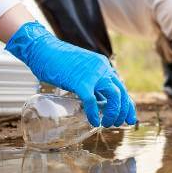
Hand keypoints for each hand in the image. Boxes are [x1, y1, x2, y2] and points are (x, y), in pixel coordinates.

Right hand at [6, 21, 134, 126]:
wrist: (42, 49)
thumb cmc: (57, 61)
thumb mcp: (81, 71)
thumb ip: (90, 83)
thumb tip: (97, 101)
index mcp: (103, 66)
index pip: (121, 86)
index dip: (127, 104)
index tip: (129, 117)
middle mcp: (102, 68)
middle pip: (121, 92)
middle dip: (124, 110)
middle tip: (120, 123)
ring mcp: (92, 74)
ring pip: (114, 96)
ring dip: (113, 112)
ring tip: (107, 124)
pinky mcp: (80, 81)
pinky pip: (92, 100)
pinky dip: (93, 113)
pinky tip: (93, 122)